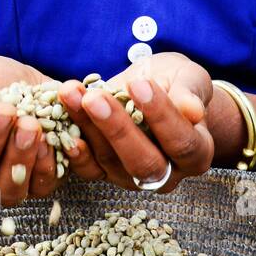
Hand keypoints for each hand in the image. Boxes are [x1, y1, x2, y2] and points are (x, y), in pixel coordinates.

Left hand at [55, 52, 213, 194]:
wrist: (151, 89)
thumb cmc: (177, 83)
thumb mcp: (188, 77)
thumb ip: (189, 92)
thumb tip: (192, 110)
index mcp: (196, 153)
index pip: (181, 142)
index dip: (161, 116)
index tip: (140, 85)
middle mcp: (167, 174)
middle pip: (143, 162)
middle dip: (116, 129)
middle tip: (95, 98)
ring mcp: (132, 177)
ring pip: (110, 161)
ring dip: (87, 127)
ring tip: (71, 93)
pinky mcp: (104, 172)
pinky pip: (88, 168)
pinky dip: (73, 149)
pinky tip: (59, 125)